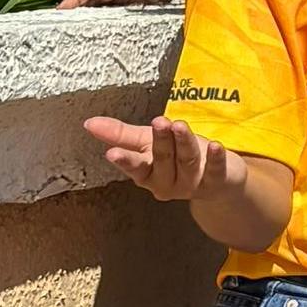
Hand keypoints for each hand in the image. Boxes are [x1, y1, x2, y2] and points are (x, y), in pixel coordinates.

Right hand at [83, 114, 249, 204]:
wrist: (216, 180)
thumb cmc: (177, 156)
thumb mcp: (147, 143)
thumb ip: (120, 134)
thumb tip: (89, 123)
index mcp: (147, 173)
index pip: (135, 167)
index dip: (125, 161)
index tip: (113, 153)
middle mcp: (168, 181)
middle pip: (163, 159)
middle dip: (160, 141)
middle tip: (159, 122)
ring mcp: (193, 183)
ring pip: (187, 160)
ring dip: (184, 142)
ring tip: (180, 125)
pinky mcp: (216, 181)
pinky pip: (216, 170)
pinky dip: (216, 158)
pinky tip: (215, 146)